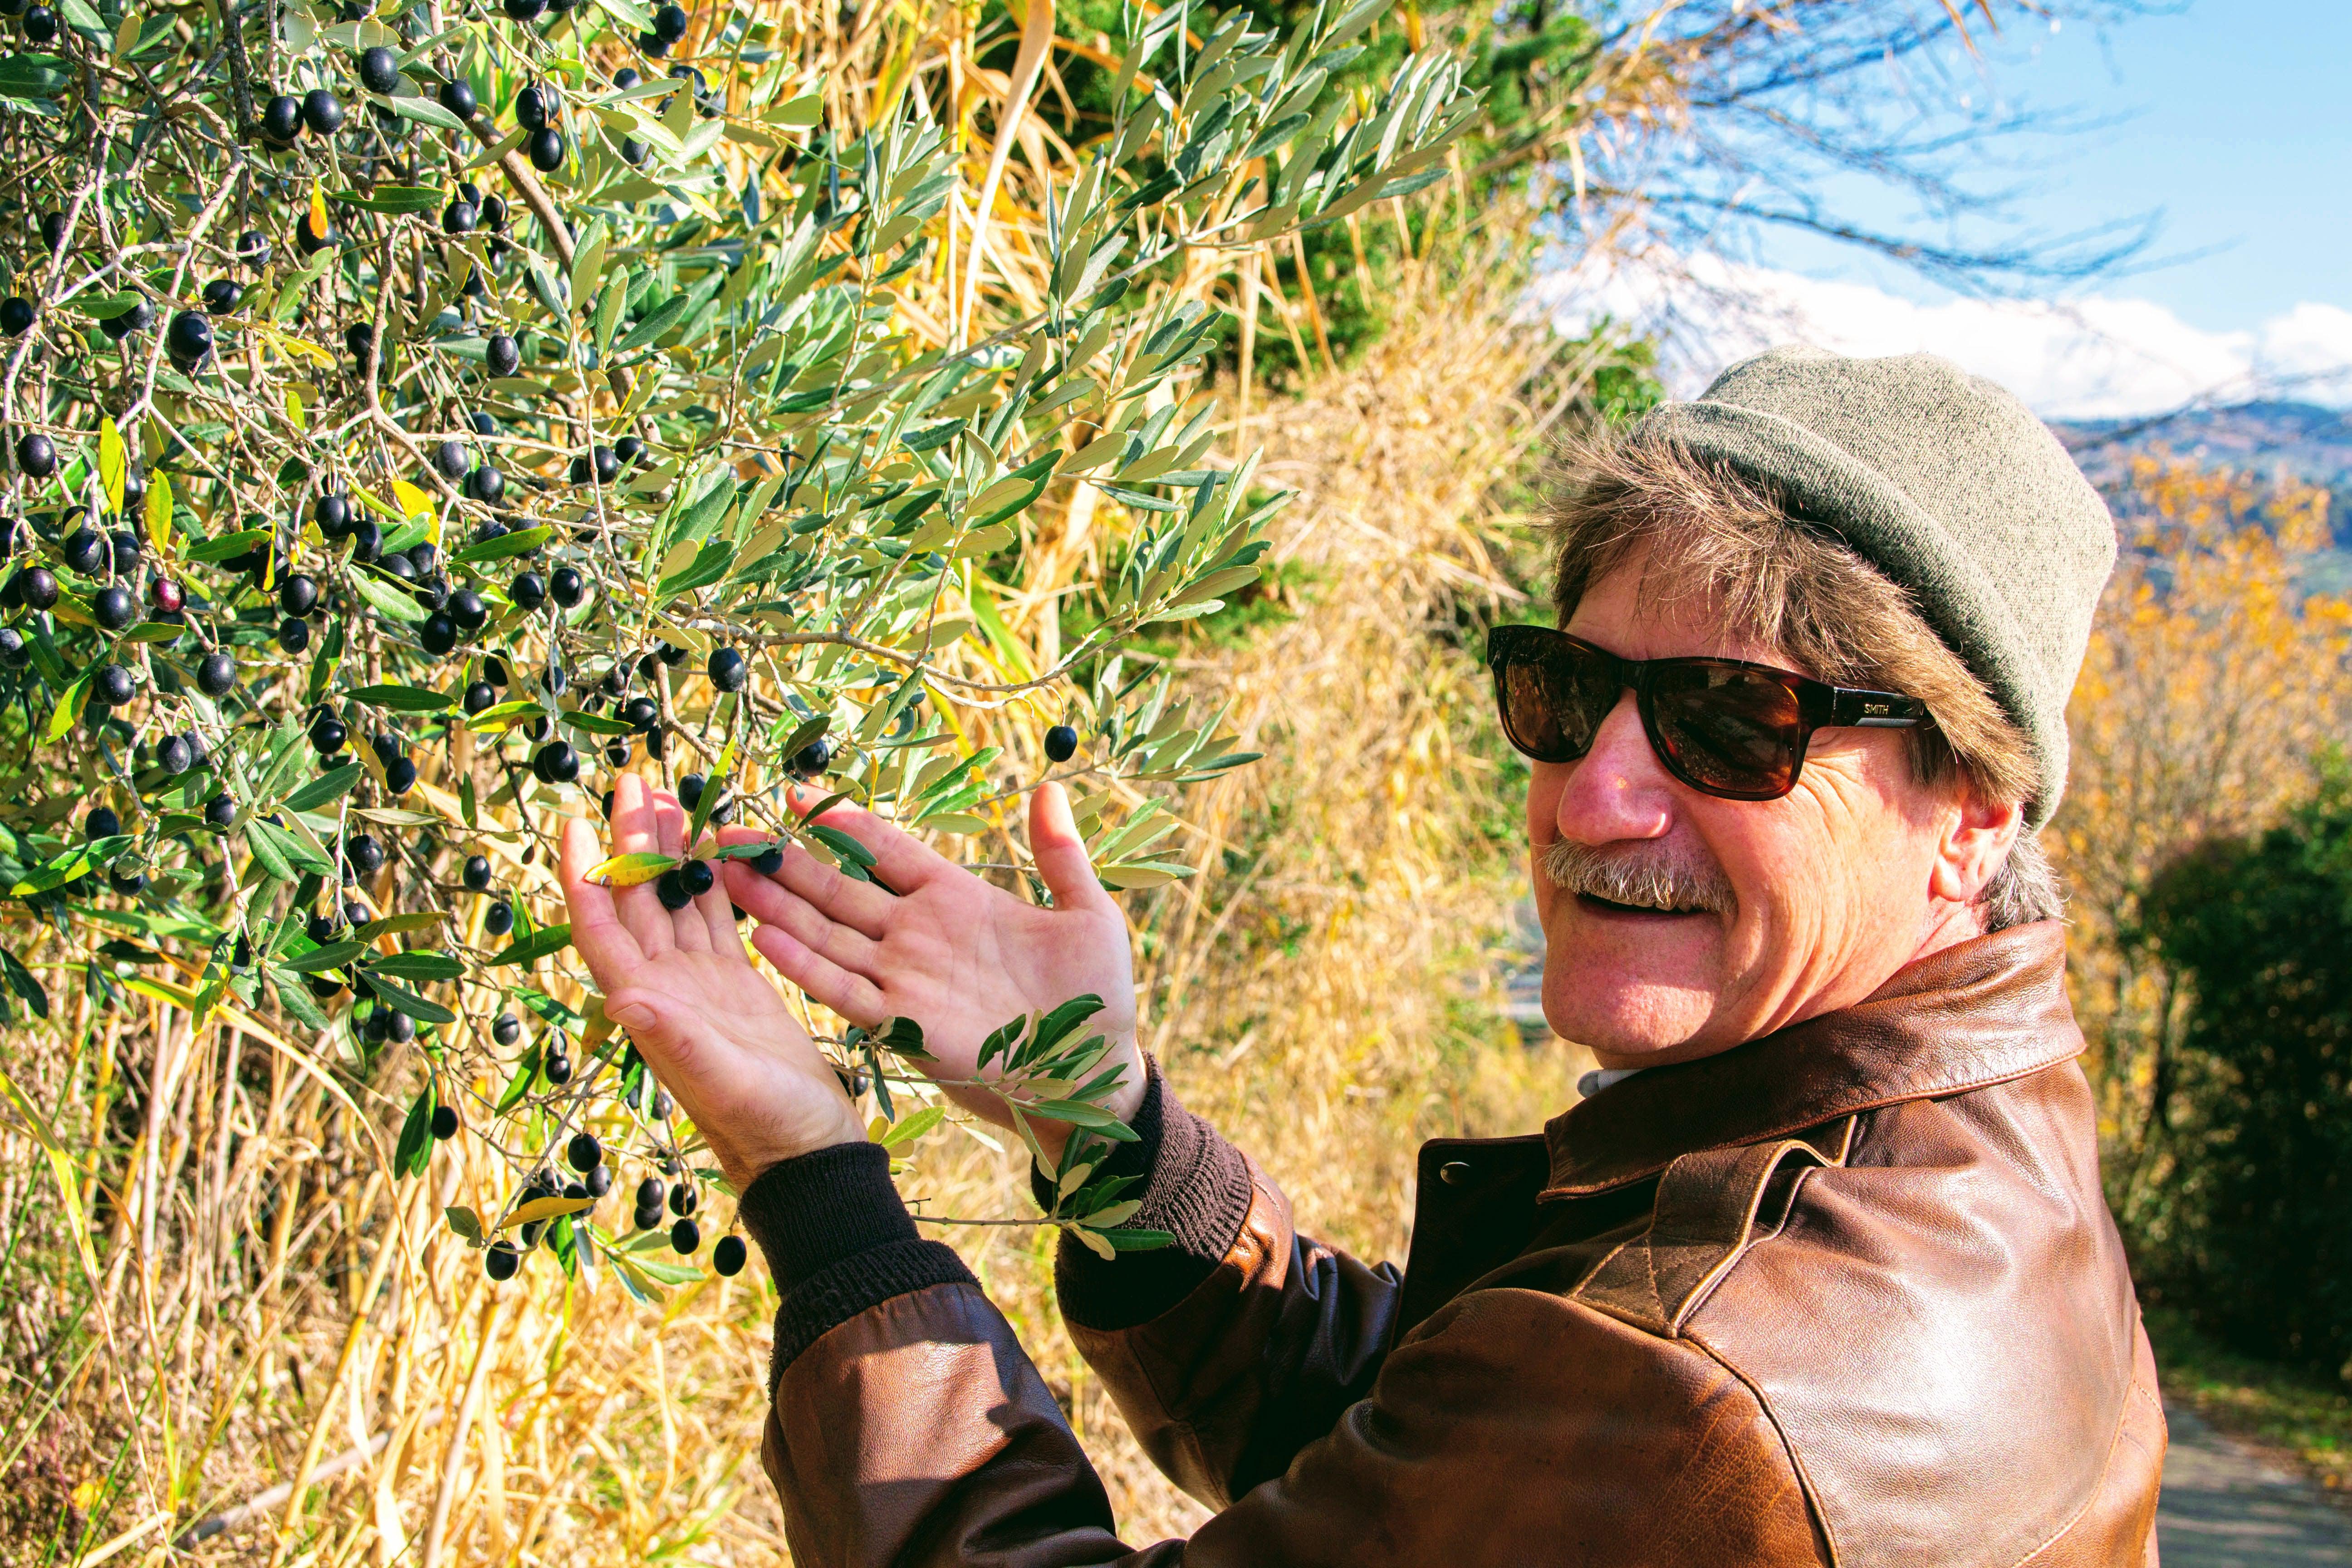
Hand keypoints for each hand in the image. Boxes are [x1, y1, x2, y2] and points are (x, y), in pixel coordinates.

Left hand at [559, 772, 866, 1185]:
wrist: (808, 1155)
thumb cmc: (767, 1128)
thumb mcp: (724, 1083)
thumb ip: (675, 1040)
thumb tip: (619, 997)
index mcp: (652, 1005)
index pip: (602, 927)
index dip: (585, 874)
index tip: (575, 819)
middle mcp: (665, 989)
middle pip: (637, 901)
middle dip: (631, 839)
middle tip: (633, 778)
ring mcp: (699, 985)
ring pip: (674, 903)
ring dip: (667, 852)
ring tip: (667, 796)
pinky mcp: (736, 986)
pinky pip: (714, 921)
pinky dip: (711, 882)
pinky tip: (713, 849)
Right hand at [719, 782, 1143, 1160]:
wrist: (1094, 1071)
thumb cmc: (1096, 994)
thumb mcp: (1089, 915)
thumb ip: (1061, 855)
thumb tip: (1051, 788)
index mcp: (956, 897)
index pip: (886, 849)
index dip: (842, 823)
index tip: (794, 794)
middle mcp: (918, 933)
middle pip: (838, 887)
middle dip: (784, 861)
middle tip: (728, 831)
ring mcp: (905, 976)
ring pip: (828, 933)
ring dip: (778, 907)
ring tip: (726, 874)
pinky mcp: (903, 1022)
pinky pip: (846, 989)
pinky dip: (807, 966)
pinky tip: (767, 940)